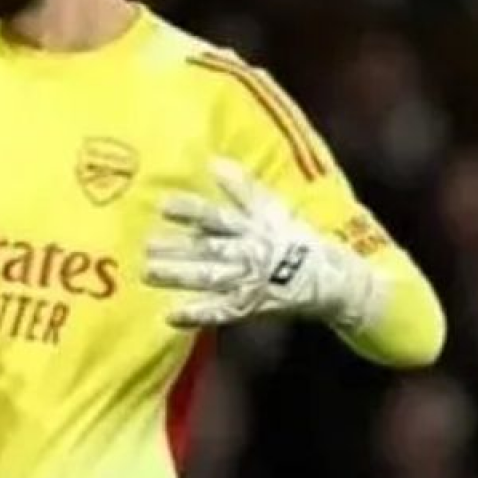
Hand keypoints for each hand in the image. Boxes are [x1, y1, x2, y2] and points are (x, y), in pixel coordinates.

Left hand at [142, 157, 381, 331]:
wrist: (331, 278)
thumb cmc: (294, 239)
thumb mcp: (274, 208)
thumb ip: (243, 188)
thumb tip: (214, 161)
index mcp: (254, 227)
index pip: (219, 216)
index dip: (193, 211)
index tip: (164, 205)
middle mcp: (250, 252)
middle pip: (210, 249)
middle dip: (178, 248)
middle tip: (147, 246)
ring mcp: (250, 280)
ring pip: (211, 277)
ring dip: (179, 276)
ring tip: (148, 273)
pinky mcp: (250, 306)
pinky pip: (222, 312)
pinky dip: (198, 315)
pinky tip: (171, 316)